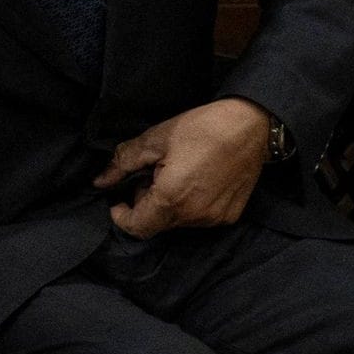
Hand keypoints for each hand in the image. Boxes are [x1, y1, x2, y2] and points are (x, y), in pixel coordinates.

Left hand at [93, 98, 273, 237]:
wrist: (253, 125)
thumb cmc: (203, 128)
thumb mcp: (157, 138)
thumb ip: (123, 163)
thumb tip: (101, 181)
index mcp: (170, 199)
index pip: (136, 227)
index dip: (122, 216)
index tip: (119, 200)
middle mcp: (193, 216)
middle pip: (157, 224)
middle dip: (147, 204)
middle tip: (153, 174)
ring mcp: (214, 218)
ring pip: (179, 221)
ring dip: (170, 205)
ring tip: (178, 174)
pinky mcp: (230, 215)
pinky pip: (201, 218)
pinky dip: (192, 205)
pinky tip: (199, 180)